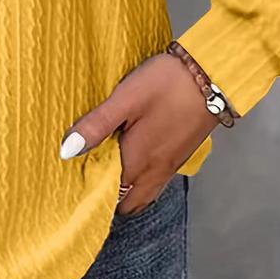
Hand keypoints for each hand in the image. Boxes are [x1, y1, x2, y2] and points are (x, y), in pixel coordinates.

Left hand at [59, 51, 218, 214]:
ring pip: (144, 193)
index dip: (90, 191)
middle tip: (89, 178)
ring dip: (126, 190)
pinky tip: (132, 159)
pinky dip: (141, 181)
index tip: (73, 182)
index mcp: (137, 162)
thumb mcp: (125, 99)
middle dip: (109, 198)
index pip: (108, 194)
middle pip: (128, 202)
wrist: (212, 76)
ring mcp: (170, 165)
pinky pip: (156, 181)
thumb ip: (96, 125)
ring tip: (107, 171)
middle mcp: (155, 171)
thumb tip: (66, 151)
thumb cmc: (166, 84)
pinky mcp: (181, 155)